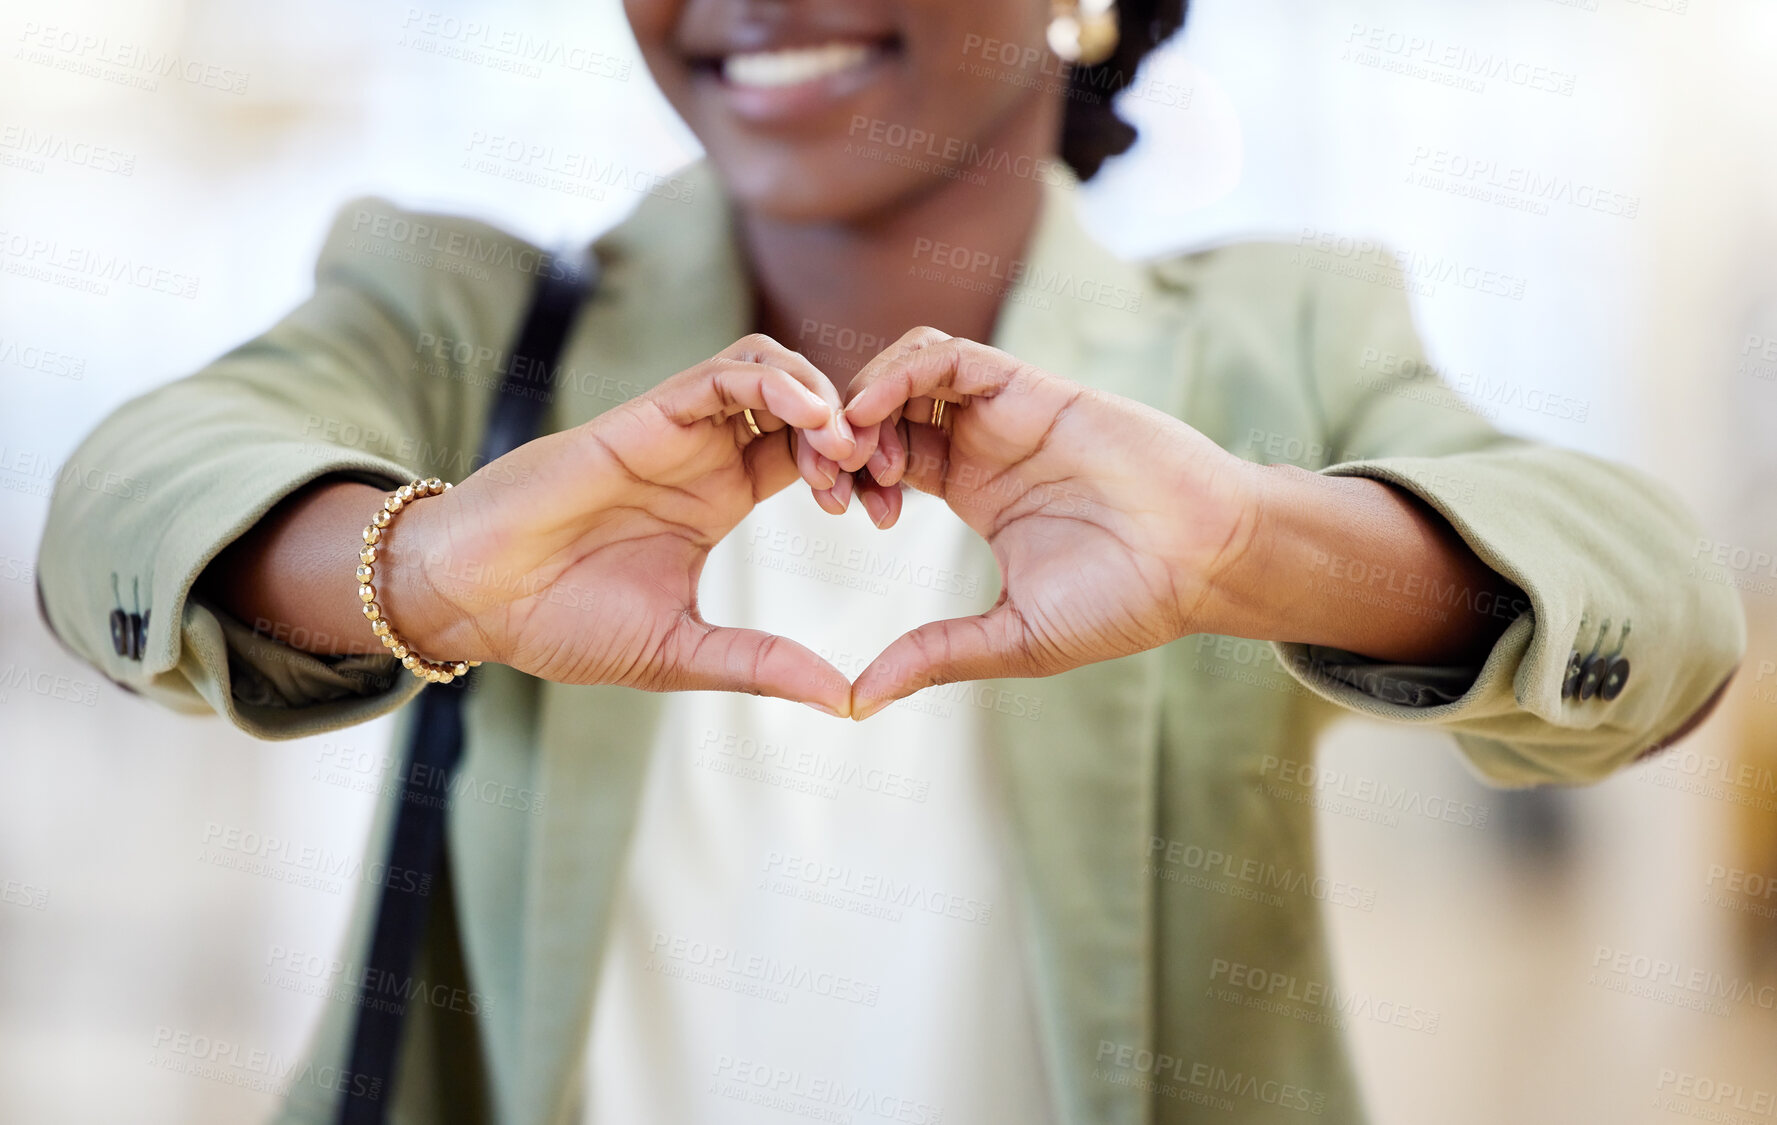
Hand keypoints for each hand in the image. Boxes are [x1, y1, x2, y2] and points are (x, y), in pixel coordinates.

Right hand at [379, 334, 858, 713]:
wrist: (473, 601)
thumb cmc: (560, 624)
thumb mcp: (684, 650)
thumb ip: (764, 665)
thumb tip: (847, 702)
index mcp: (720, 496)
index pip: (810, 456)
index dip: (858, 472)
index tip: (888, 515)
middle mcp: (704, 454)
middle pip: (803, 404)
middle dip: (856, 430)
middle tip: (881, 482)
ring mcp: (675, 430)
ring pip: (770, 371)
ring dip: (823, 398)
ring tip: (850, 450)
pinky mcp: (644, 417)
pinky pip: (723, 373)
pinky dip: (776, 382)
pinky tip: (813, 417)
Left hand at [837, 327, 1266, 718]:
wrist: (1204, 564)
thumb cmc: (1127, 602)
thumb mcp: (1012, 637)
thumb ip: (935, 656)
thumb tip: (858, 701)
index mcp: (973, 489)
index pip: (885, 458)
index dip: (846, 475)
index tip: (833, 513)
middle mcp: (985, 444)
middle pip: (886, 408)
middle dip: (841, 434)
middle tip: (825, 478)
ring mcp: (1009, 413)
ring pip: (911, 371)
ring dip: (865, 398)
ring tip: (848, 447)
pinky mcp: (1035, 390)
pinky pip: (954, 358)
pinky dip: (903, 373)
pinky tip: (874, 410)